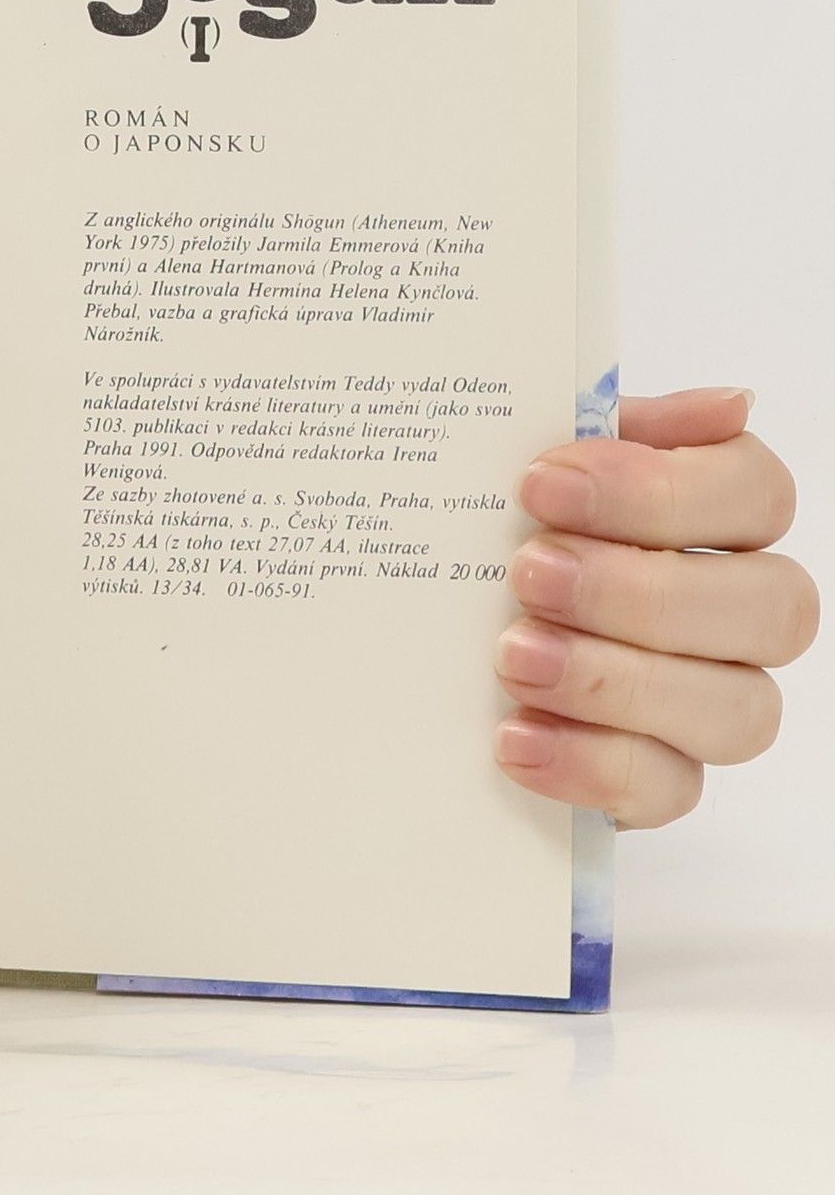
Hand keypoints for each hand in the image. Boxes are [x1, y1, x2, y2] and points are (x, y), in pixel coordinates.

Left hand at [493, 388, 816, 827]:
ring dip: (618, 680)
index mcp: (717, 518)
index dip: (661, 489)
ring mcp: (710, 704)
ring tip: (512, 655)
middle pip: (772, 607)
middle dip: (642, 589)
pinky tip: (514, 737)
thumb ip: (603, 423)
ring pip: (739, 708)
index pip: (756, 495)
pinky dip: (590, 764)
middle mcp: (739, 614)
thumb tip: (727, 405)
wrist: (421, 643)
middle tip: (527, 571)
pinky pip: (669, 790)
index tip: (542, 483)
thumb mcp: (525, 464)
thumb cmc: (494, 532)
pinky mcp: (659, 781)